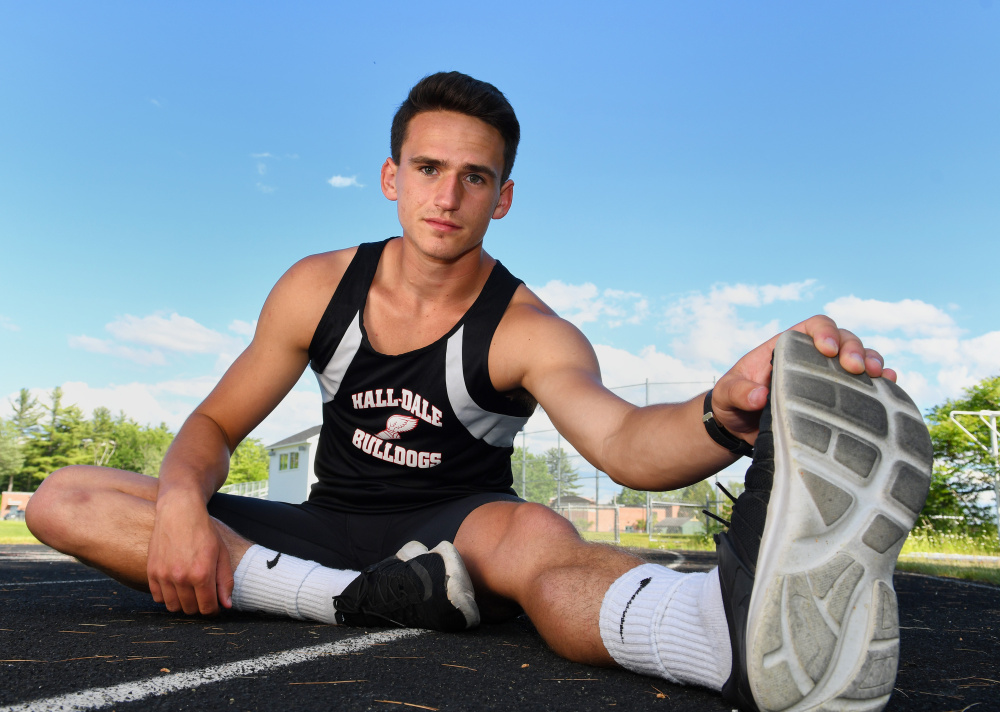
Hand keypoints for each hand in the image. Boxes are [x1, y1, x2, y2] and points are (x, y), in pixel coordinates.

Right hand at [146, 493, 234, 615]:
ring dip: (183, 604)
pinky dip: (167, 597)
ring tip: (190, 592)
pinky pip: (158, 598)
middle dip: (199, 606)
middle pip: (190, 610)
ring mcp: (164, 576)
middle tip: (203, 596)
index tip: (215, 605)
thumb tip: (226, 605)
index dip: (213, 610)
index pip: (207, 608)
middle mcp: (181, 578)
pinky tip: (176, 587)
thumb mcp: (222, 553)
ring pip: (173, 607)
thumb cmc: (204, 532)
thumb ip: (225, 581)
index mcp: (202, 574)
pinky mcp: (151, 572)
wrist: (179, 512)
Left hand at [710, 315, 893, 442]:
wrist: (738, 430)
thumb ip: (739, 392)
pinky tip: (891, 388)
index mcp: (785, 348)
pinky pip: (865, 388)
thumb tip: (759, 396)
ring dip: (873, 362)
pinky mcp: (837, 401)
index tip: (828, 350)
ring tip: (880, 375)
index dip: (825, 331)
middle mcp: (811, 359)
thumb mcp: (726, 395)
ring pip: (859, 359)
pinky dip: (880, 385)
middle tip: (856, 367)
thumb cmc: (730, 404)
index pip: (813, 326)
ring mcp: (827, 379)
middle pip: (843, 339)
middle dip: (854, 348)